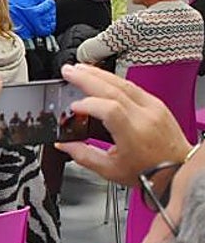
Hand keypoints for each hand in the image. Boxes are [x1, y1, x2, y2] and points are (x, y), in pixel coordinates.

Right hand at [56, 63, 191, 184]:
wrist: (178, 169)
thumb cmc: (149, 172)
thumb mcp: (110, 170)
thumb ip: (83, 156)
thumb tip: (63, 145)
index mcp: (134, 135)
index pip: (110, 109)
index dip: (89, 105)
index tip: (73, 107)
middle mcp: (146, 116)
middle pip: (115, 89)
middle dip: (88, 78)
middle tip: (68, 71)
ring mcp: (153, 107)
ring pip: (124, 83)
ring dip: (99, 74)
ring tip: (79, 69)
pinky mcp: (156, 103)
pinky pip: (132, 86)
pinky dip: (113, 79)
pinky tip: (100, 77)